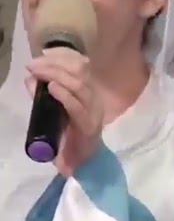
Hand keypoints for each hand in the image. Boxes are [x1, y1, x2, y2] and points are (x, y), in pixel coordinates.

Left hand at [25, 48, 103, 176]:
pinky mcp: (88, 126)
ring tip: (38, 72)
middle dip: (54, 66)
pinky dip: (64, 96)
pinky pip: (77, 108)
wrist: (82, 165)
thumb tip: (30, 79)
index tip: (41, 55)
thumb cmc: (70, 138)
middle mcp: (95, 100)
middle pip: (79, 74)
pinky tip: (52, 88)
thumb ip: (45, 96)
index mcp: (90, 94)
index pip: (81, 69)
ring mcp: (94, 113)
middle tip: (33, 64)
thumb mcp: (56, 111)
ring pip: (79, 87)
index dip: (62, 59)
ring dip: (57, 76)